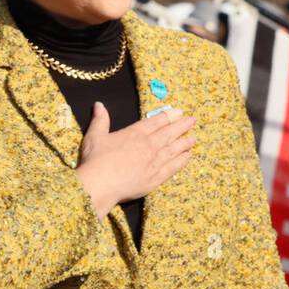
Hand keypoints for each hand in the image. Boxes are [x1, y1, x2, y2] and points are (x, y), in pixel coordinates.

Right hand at [75, 103, 196, 214]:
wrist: (100, 184)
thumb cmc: (96, 160)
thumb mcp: (95, 136)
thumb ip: (100, 120)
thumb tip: (99, 105)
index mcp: (135, 133)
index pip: (156, 121)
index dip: (168, 116)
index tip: (178, 112)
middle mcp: (148, 145)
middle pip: (169, 133)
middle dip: (182, 125)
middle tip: (193, 120)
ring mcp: (154, 161)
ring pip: (174, 149)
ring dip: (185, 143)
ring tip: (194, 138)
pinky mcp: (156, 178)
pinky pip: (173, 167)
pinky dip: (181, 161)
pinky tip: (188, 157)